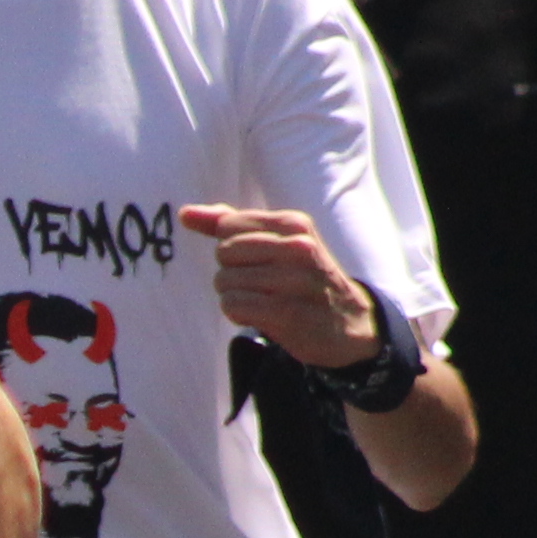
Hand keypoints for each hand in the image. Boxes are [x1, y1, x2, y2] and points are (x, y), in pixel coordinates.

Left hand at [187, 199, 377, 368]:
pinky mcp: (286, 313)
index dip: (231, 247)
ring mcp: (293, 281)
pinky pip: (233, 305)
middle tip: (260, 284)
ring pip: (225, 281)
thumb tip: (185, 214)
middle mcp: (297, 248)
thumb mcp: (279, 241)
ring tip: (264, 300)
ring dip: (235, 296)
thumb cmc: (304, 278)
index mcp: (294, 224)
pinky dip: (238, 313)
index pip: (228, 225)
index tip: (255, 260)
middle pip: (223, 253)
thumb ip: (230, 224)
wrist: (351, 324)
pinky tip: (260, 315)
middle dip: (232, 272)